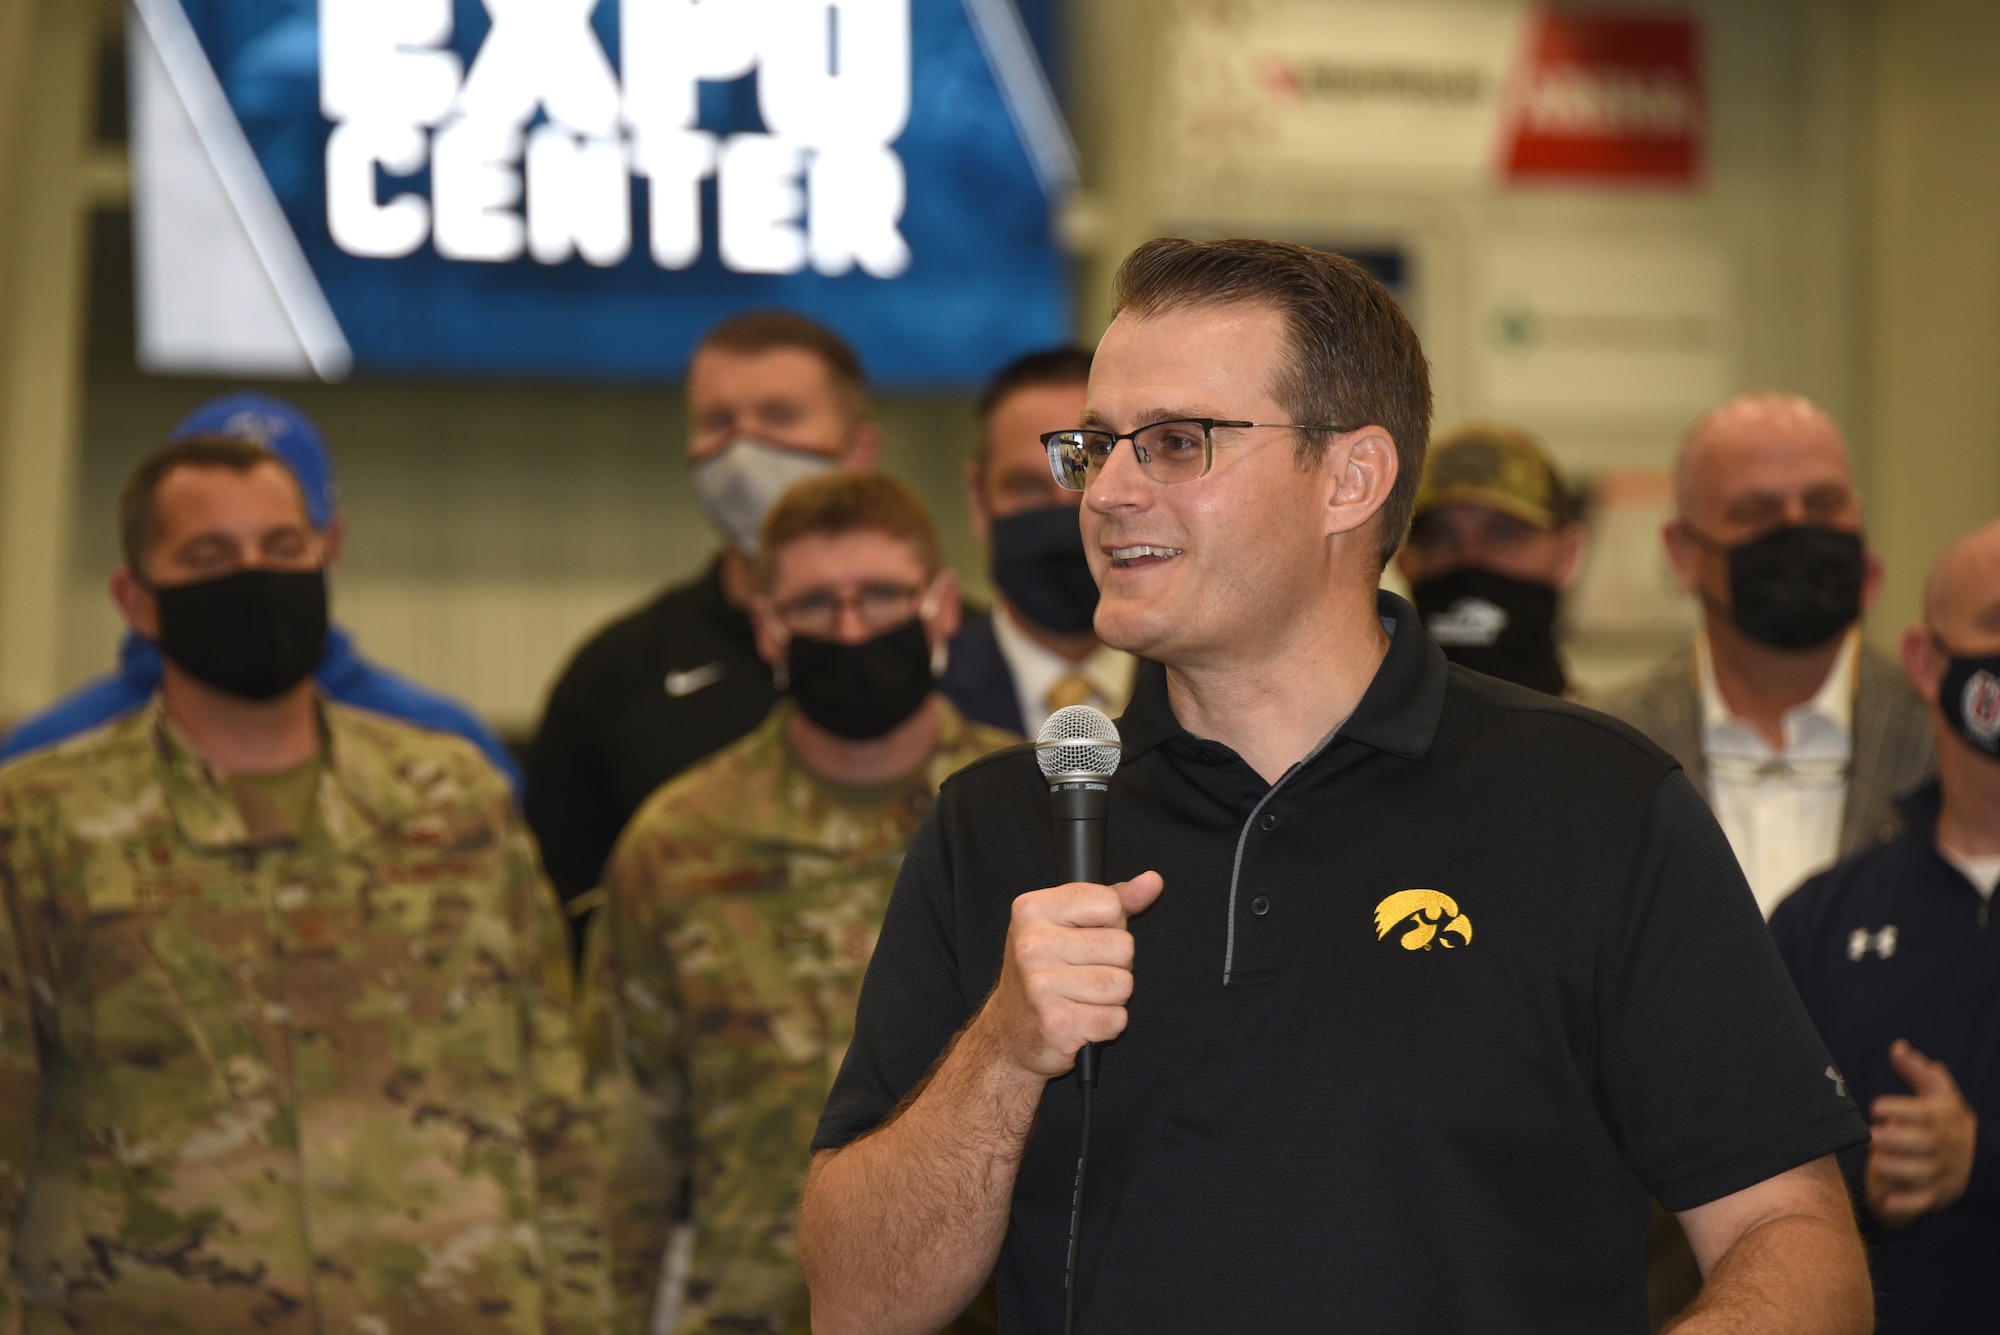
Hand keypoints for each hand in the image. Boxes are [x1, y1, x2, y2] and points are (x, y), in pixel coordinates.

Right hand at [973, 872, 1164, 1081]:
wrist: (1008, 1032)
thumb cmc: (1043, 973)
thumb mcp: (1068, 925)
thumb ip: (1113, 900)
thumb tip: (1153, 881)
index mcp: (1032, 909)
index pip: (1110, 904)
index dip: (1109, 924)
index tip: (1083, 939)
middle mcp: (1032, 944)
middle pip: (1123, 945)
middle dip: (1114, 964)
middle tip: (1081, 973)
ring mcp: (1041, 985)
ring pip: (1123, 984)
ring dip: (1112, 996)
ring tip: (1081, 997)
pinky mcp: (1057, 1023)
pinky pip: (1116, 1019)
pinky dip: (1107, 1024)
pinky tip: (1081, 1020)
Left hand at [1865, 1039, 1977, 1228]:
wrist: (1977, 1161)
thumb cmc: (1946, 1121)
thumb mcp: (1939, 1094)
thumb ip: (1917, 1071)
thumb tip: (1898, 1046)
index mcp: (1940, 1118)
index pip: (1922, 1113)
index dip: (1899, 1109)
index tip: (1875, 1107)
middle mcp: (1942, 1146)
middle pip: (1922, 1144)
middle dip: (1896, 1140)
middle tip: (1872, 1136)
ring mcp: (1941, 1171)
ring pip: (1922, 1173)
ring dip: (1899, 1169)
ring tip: (1876, 1164)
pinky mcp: (1937, 1194)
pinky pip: (1924, 1201)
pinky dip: (1907, 1204)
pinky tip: (1888, 1202)